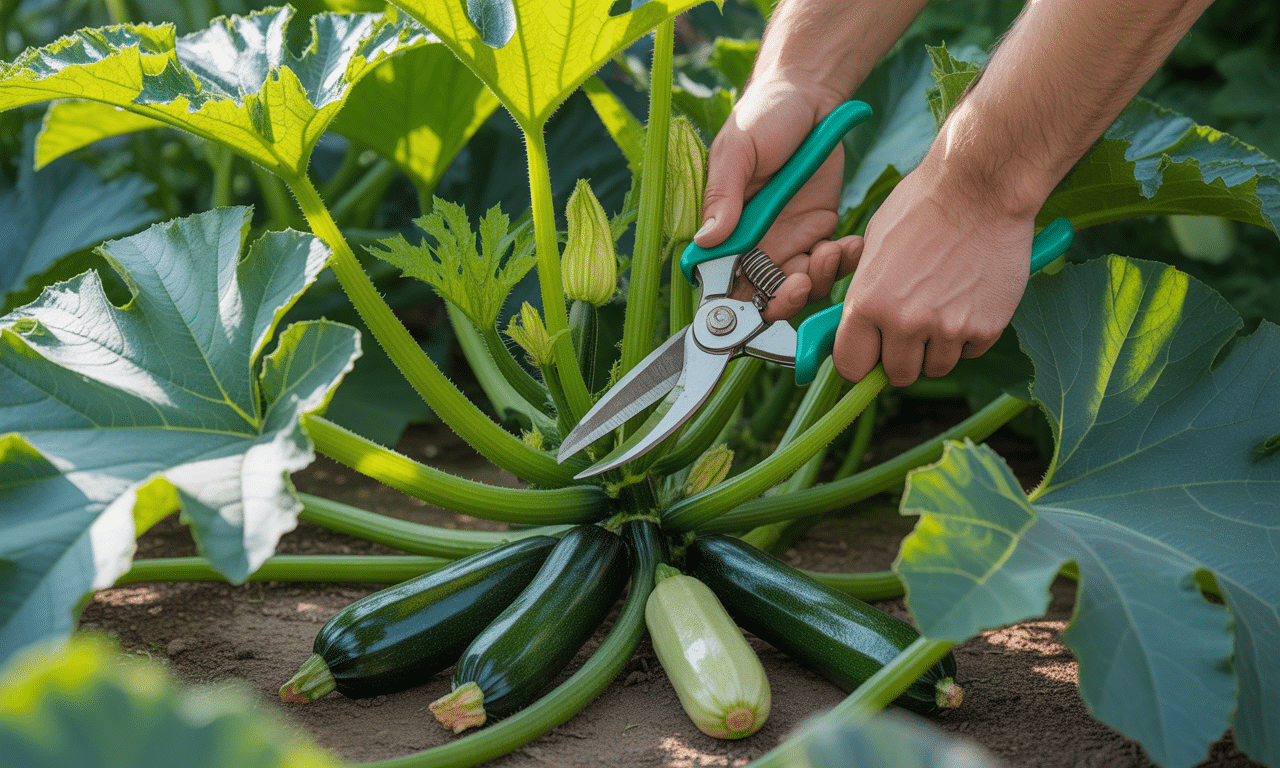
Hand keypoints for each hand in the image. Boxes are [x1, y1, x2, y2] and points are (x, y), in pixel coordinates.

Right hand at [694, 79, 863, 321]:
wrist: (810, 95)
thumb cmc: (764, 117)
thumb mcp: (737, 150)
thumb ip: (723, 195)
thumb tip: (706, 239)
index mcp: (725, 228)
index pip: (720, 280)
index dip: (736, 304)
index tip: (756, 303)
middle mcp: (754, 241)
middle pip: (762, 295)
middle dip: (783, 300)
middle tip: (801, 282)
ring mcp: (789, 239)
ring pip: (801, 286)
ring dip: (817, 280)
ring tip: (830, 251)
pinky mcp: (820, 230)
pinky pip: (832, 263)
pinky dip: (843, 262)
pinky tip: (850, 243)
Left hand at [831, 156, 1036, 387]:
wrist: (981, 187)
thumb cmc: (922, 207)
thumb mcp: (873, 248)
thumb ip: (864, 296)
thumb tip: (857, 329)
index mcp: (867, 304)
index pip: (851, 367)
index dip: (860, 362)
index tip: (870, 354)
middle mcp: (904, 323)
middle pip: (897, 374)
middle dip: (902, 357)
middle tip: (912, 329)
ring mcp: (947, 329)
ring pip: (936, 368)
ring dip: (937, 348)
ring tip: (944, 306)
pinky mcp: (986, 328)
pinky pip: (969, 352)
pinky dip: (968, 336)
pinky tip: (969, 301)